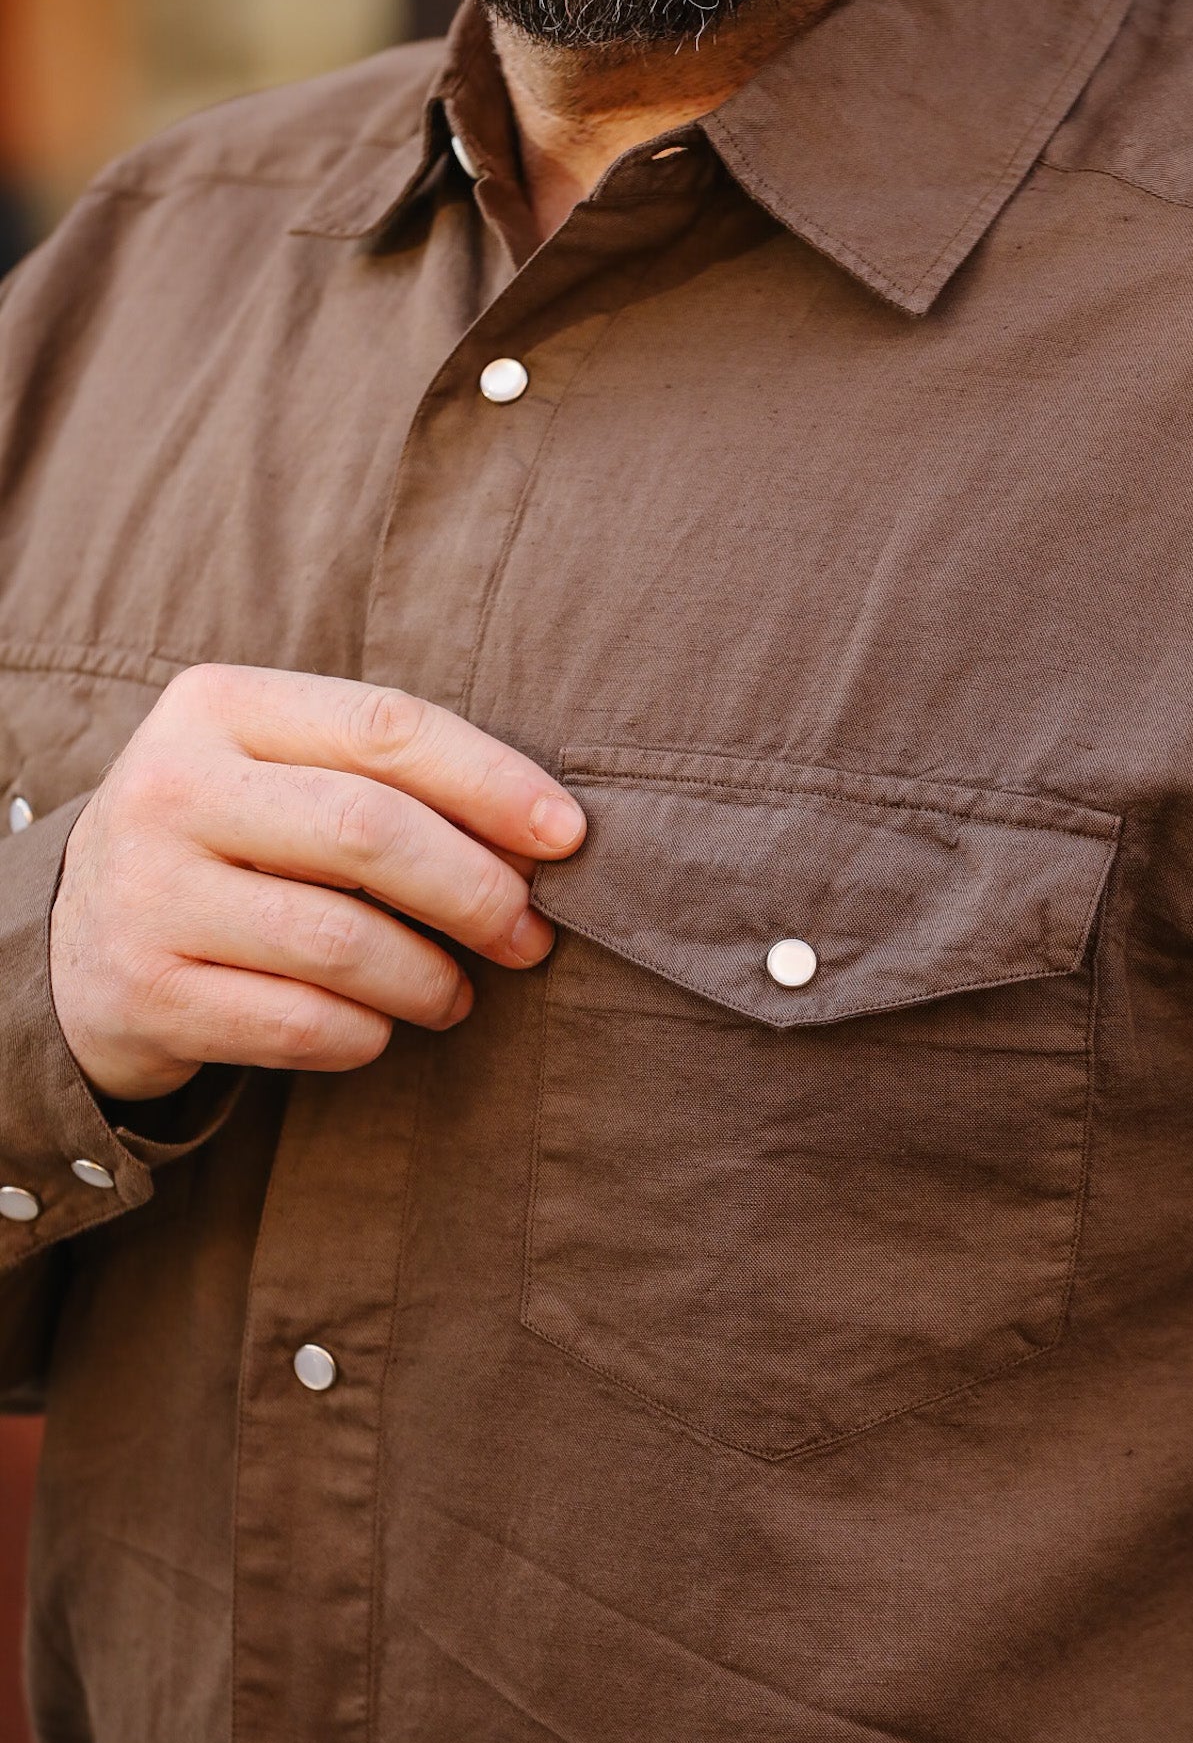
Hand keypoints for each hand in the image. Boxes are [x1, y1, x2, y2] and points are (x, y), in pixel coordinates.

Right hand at [49, 665, 585, 1101]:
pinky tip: (380, 1029)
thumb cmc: (226, 846)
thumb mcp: (278, 777)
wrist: (73, 944)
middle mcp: (170, 788)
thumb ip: (389, 781)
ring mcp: (146, 894)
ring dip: (431, 978)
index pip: (386, 727)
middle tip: (530, 935)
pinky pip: (301, 1025)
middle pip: (370, 831)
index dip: (494, 782)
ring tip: (457, 994)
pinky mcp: (143, 995)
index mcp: (217, 706)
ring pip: (342, 941)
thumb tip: (545, 839)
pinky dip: (367, 1036)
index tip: (568, 837)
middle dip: (477, 890)